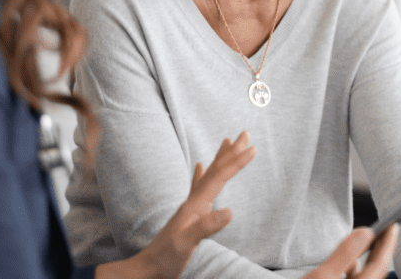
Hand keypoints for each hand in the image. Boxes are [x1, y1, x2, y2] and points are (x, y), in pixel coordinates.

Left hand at [97, 131, 255, 278]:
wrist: (148, 269)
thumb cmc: (165, 258)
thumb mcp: (186, 243)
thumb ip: (206, 226)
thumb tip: (230, 211)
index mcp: (195, 205)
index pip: (219, 177)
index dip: (236, 162)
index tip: (253, 148)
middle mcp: (193, 201)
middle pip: (215, 170)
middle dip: (231, 152)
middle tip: (245, 134)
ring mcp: (190, 207)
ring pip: (208, 175)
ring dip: (220, 158)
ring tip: (227, 142)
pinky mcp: (188, 214)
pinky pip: (197, 186)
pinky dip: (201, 174)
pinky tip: (198, 166)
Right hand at [303, 225, 398, 278]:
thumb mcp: (322, 276)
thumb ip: (344, 254)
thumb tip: (365, 233)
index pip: (380, 265)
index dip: (388, 244)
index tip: (393, 226)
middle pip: (377, 272)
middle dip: (383, 250)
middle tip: (388, 230)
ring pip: (367, 278)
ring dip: (371, 259)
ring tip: (372, 241)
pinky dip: (357, 269)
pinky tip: (352, 262)